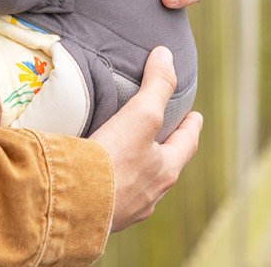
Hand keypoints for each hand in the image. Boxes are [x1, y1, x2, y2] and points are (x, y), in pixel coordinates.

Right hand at [87, 47, 201, 230]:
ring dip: (138, 170)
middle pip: (165, 166)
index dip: (191, 128)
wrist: (74, 202)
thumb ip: (156, 85)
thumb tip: (166, 55)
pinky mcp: (103, 216)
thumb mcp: (141, 115)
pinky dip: (111, 184)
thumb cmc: (113, 159)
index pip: (186, 144)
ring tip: (127, 156)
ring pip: (140, 185)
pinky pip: (112, 197)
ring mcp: (128, 208)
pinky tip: (98, 179)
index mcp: (166, 170)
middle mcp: (152, 193)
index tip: (195, 117)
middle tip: (162, 135)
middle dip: (165, 150)